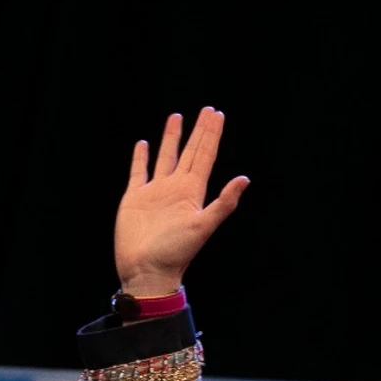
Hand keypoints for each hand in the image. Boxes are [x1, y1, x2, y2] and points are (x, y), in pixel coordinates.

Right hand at [114, 107, 249, 295]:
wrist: (147, 271)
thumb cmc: (176, 253)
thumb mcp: (203, 226)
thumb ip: (224, 202)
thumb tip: (245, 179)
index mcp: (192, 191)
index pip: (205, 156)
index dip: (211, 135)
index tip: (217, 114)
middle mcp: (176, 188)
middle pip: (189, 152)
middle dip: (198, 131)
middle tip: (206, 109)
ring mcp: (156, 192)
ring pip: (165, 157)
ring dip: (171, 138)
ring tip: (177, 117)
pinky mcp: (135, 198)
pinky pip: (139, 172)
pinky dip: (141, 158)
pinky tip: (144, 144)